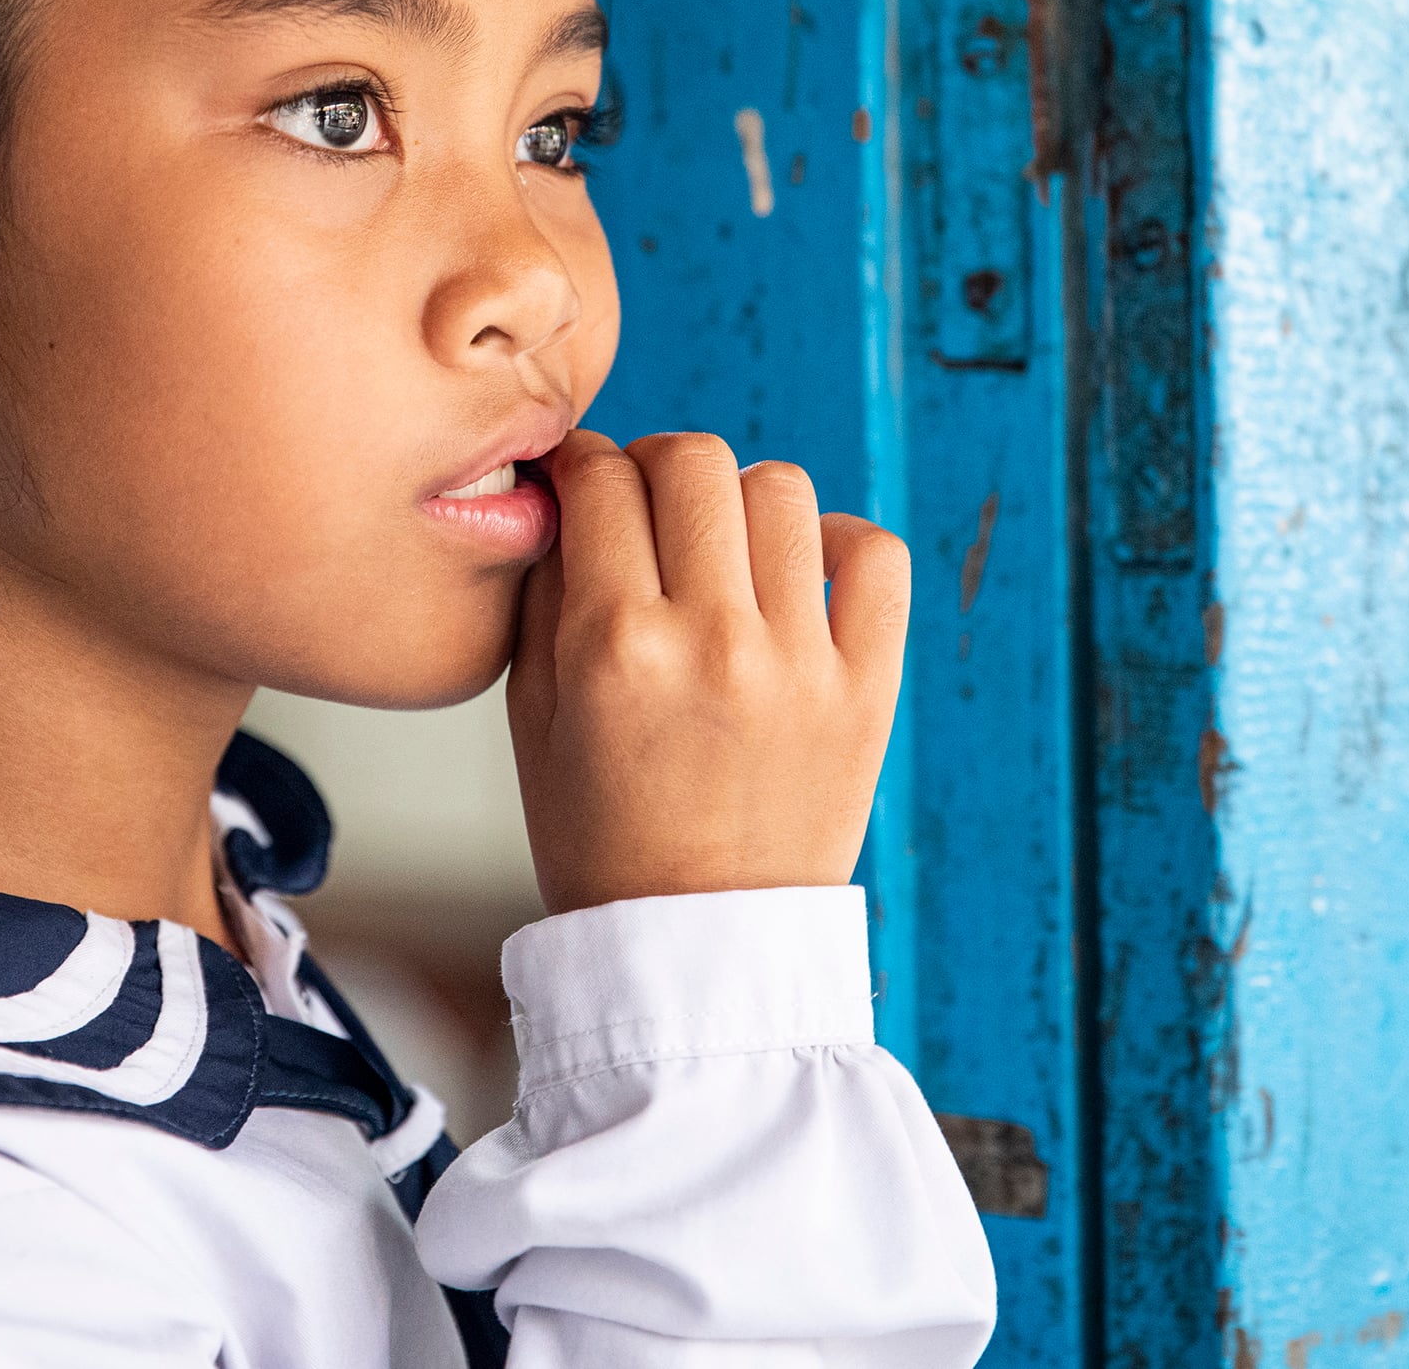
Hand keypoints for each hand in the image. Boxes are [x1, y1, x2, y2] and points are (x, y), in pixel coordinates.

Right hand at [507, 429, 909, 913]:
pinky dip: (837, 542)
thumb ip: (546, 595)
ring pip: (781, 489)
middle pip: (695, 461)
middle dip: (658, 466)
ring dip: (740, 502)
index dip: (585, 465)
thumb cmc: (602, 839)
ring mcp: (800, 662)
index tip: (585, 482)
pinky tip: (798, 575)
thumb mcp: (532, 718)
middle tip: (649, 508)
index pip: (602, 480)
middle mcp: (713, 641)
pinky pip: (875, 555)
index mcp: (613, 647)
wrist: (696, 946)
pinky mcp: (867, 688)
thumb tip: (571, 498)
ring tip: (723, 550)